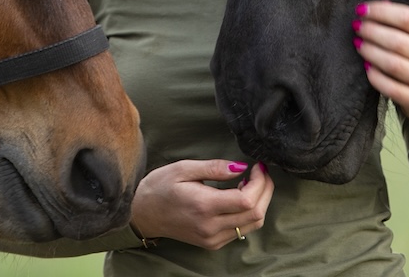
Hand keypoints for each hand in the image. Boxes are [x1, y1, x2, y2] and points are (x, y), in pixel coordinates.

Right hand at [130, 159, 273, 249]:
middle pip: (255, 215)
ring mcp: (212, 238)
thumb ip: (214, 168)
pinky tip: (240, 195)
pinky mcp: (212, 243)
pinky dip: (249, 212)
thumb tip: (240, 167)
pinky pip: (241, 230)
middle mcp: (211, 227)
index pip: (247, 200)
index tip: (257, 166)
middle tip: (260, 171)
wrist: (143, 213)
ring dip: (260, 202)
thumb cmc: (161, 186)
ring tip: (251, 182)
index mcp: (204, 206)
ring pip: (252, 225)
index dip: (260, 182)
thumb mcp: (184, 168)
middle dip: (266, 190)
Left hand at [352, 0, 408, 123]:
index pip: (407, 18)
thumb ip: (402, 21)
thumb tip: (377, 5)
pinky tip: (366, 67)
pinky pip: (391, 88)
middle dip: (372, 31)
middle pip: (397, 41)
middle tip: (357, 27)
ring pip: (393, 64)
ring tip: (358, 44)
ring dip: (370, 52)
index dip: (381, 12)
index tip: (361, 9)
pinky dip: (375, 76)